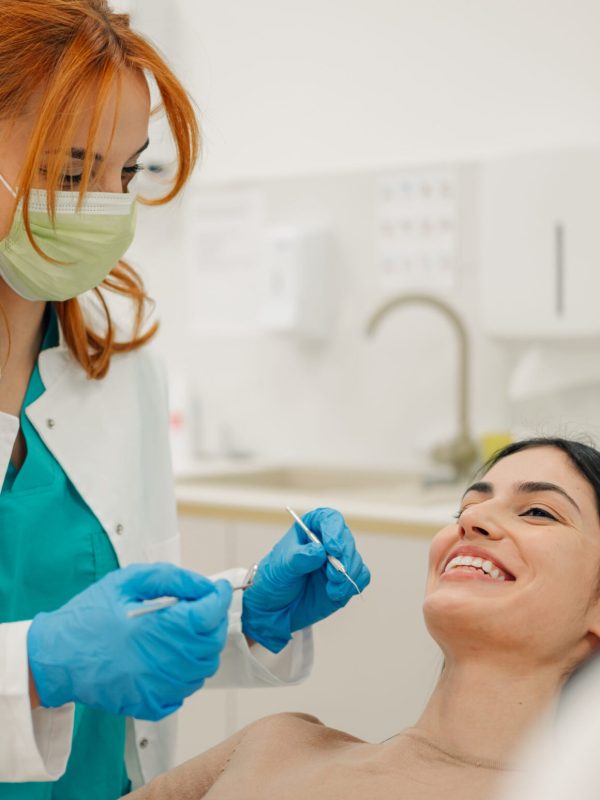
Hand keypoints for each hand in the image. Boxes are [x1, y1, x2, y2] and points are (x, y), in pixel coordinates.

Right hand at [27, 563, 232, 720]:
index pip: (207, 616)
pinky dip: (186, 673)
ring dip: (201, 648)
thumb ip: (171, 579)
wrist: (55, 657)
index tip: (219, 588)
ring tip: (183, 631)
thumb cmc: (90, 614)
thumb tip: (206, 586)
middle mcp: (158, 662)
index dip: (219, 599)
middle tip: (201, 608)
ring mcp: (155, 688)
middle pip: (211, 644)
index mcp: (153, 627)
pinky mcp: (149, 705)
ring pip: (202, 670)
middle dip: (213, 622)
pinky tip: (169, 656)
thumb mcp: (127, 582)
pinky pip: (185, 691)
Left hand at [241, 508, 369, 651]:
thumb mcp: (282, 567)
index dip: (334, 531)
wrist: (275, 607)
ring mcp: (338, 561)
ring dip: (347, 575)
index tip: (333, 549)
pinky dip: (352, 585)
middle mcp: (327, 541)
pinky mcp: (345, 579)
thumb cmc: (275, 579)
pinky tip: (335, 593)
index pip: (329, 519)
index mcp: (310, 529)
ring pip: (355, 560)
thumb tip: (319, 551)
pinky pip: (361, 577)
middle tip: (333, 574)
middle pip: (346, 539)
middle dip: (343, 558)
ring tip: (331, 588)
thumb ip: (300, 558)